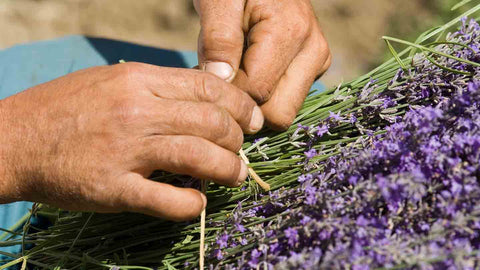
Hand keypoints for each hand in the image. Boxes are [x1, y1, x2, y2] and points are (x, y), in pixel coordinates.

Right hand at [0, 62, 263, 220]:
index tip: (251, 119)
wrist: (13, 139)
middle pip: (211, 122)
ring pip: (198, 157)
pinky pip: (167, 200)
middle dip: (237, 138)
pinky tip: (197, 202)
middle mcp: (137, 111)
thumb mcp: (113, 81)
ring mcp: (126, 150)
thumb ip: (159, 87)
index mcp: (139, 81)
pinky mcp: (114, 188)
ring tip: (235, 176)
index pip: (208, 86)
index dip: (239, 104)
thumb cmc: (66, 108)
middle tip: (240, 150)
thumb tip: (205, 99)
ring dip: (227, 170)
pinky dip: (192, 204)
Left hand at [195, 0, 330, 129]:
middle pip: (277, 114)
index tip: (204, 75)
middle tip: (219, 79)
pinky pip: (285, 104)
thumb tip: (222, 79)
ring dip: (254, 103)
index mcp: (291, 33)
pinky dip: (263, 98)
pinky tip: (246, 72)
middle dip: (244, 105)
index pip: (256, 92)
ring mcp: (316, 63)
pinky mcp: (312, 69)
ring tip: (232, 72)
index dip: (226, 92)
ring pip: (283, 114)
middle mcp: (313, 52)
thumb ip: (219, 39)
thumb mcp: (218, 1)